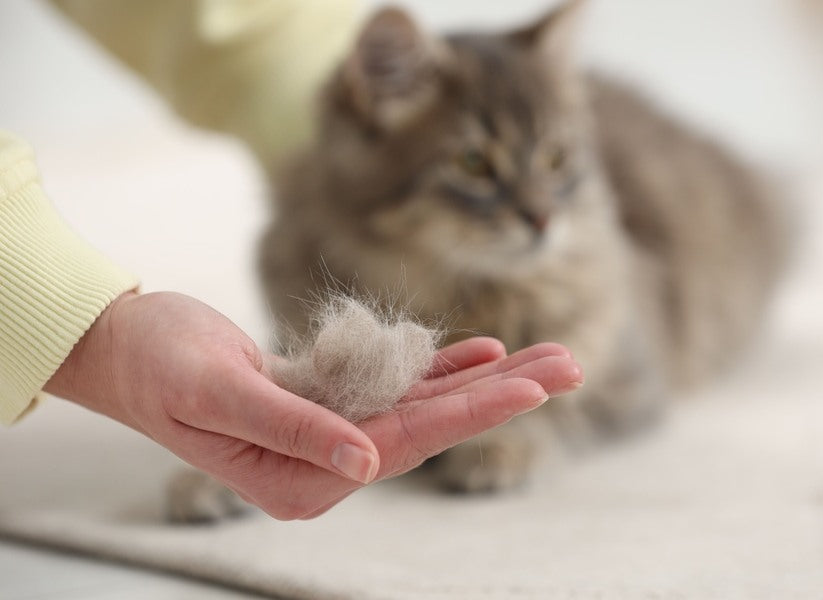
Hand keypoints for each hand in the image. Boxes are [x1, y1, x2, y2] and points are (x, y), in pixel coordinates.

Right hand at [45, 291, 582, 518]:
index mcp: (302, 481)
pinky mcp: (331, 398)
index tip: (532, 385)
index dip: (472, 411)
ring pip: (426, 404)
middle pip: (434, 426)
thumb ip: (294, 429)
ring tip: (549, 357)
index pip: (407, 444)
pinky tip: (485, 350)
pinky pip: (398, 384)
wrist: (125, 345)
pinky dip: (440, 367)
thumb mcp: (218, 394)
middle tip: (570, 364)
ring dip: (486, 377)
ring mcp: (333, 432)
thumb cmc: (157, 366)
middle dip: (503, 393)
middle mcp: (328, 464)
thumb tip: (366, 466)